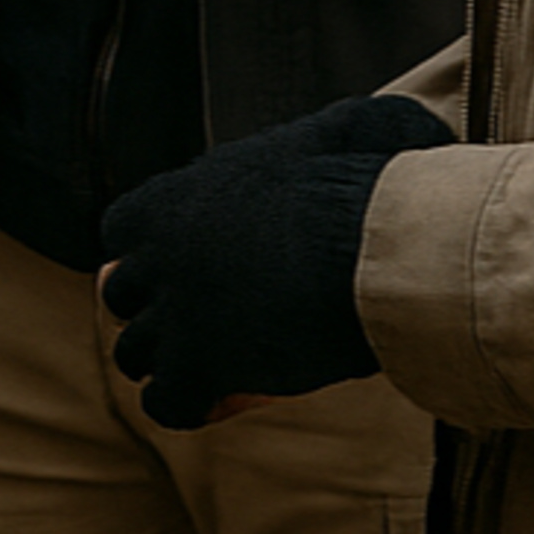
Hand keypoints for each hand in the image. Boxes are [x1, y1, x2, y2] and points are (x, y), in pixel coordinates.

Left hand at [98, 94, 450, 430]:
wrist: (376, 249)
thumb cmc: (371, 187)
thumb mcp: (351, 132)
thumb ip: (347, 130)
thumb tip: (413, 126)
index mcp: (173, 198)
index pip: (123, 230)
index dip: (150, 255)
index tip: (190, 270)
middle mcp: (158, 253)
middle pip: (120, 293)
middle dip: (153, 313)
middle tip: (202, 328)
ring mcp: (172, 312)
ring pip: (134, 353)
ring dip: (169, 365)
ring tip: (214, 372)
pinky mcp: (198, 367)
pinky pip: (165, 402)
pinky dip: (187, 407)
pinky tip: (221, 402)